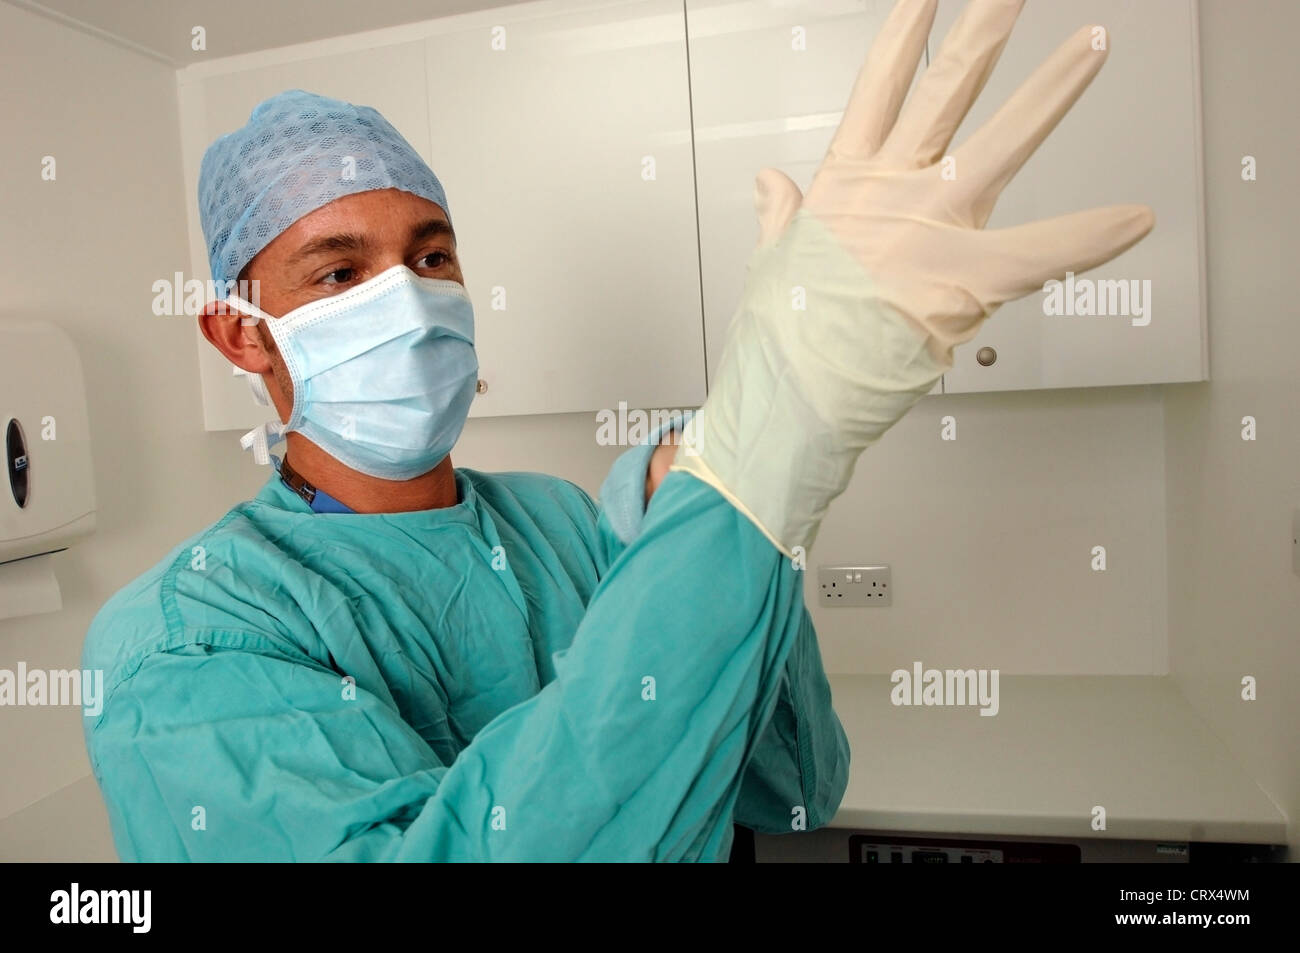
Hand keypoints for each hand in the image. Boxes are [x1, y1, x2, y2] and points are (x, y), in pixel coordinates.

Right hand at [674, 0, 1153, 556]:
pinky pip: (1042, 253)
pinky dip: (1090, 238)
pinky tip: (1134, 217)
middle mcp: (893, 189)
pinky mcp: (966, 278)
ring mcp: (931, 227)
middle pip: (946, 87)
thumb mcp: (774, 262)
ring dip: (1053, 90)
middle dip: (985, 29)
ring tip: (1092, 43)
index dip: (906, 32)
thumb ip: (781, 214)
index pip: (880, 85)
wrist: (791, 391)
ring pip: (1002, 140)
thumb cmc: (783, 338)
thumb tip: (771, 182)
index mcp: (846, 184)